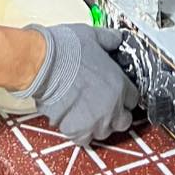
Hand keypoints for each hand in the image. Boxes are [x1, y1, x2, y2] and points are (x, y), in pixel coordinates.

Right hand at [15, 24, 138, 145]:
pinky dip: (77, 131)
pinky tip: (70, 118)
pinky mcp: (76, 130)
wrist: (42, 62)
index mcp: (119, 84)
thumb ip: (109, 39)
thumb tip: (117, 38)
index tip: (114, 92)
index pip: (132, 99)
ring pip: (103, 132)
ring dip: (96, 124)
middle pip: (123, 121)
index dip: (123, 95)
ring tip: (83, 111)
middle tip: (100, 104)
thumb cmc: (65, 48)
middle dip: (114, 114)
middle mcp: (111, 107)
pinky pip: (82, 139)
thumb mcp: (92, 35)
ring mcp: (94, 121)